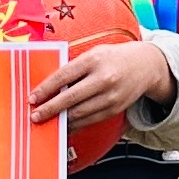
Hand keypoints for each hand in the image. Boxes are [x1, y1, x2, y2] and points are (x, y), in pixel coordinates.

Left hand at [31, 38, 176, 129]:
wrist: (146, 65)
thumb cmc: (114, 57)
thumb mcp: (94, 54)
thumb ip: (74, 68)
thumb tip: (50, 86)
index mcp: (94, 60)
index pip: (63, 76)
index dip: (45, 89)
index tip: (32, 98)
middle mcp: (103, 79)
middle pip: (69, 98)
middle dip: (49, 109)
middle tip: (35, 115)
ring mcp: (110, 96)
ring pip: (79, 113)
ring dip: (60, 119)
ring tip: (46, 121)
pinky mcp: (114, 109)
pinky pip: (90, 120)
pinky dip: (75, 124)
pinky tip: (64, 125)